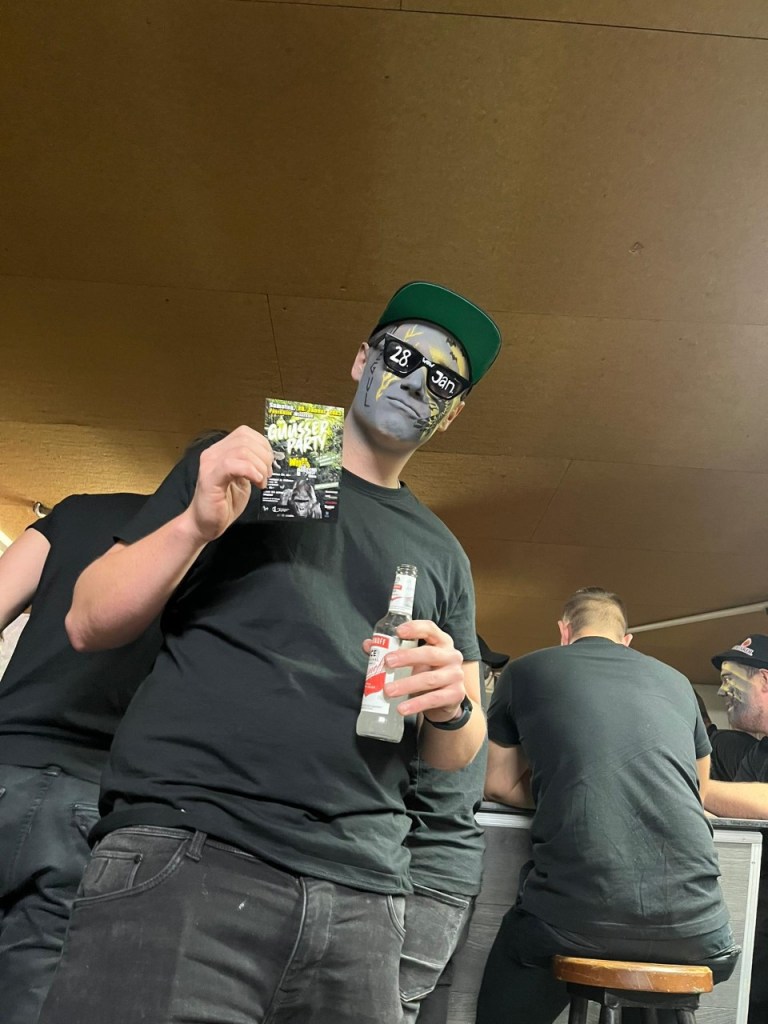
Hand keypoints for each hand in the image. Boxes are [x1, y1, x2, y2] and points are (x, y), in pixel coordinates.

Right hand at [185, 425, 273, 542]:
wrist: (204, 524)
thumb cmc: (224, 503)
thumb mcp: (242, 479)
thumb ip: (251, 464)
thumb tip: (269, 457)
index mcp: (221, 451)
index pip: (244, 433)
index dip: (262, 445)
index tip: (269, 463)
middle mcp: (213, 453)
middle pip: (245, 439)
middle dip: (264, 456)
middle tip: (267, 475)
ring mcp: (210, 465)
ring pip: (242, 450)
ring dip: (259, 466)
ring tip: (261, 482)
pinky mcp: (209, 479)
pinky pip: (232, 465)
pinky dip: (250, 471)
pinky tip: (256, 482)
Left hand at [363, 620, 465, 721]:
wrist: (447, 698)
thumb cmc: (427, 672)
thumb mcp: (413, 660)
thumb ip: (392, 651)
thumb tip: (368, 645)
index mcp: (441, 641)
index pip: (430, 629)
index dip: (415, 628)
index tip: (398, 631)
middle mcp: (451, 656)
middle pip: (429, 653)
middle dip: (406, 657)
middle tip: (387, 662)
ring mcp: (455, 675)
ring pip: (429, 679)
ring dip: (407, 685)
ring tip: (387, 691)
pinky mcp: (455, 695)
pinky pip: (434, 699)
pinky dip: (416, 704)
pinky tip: (401, 708)